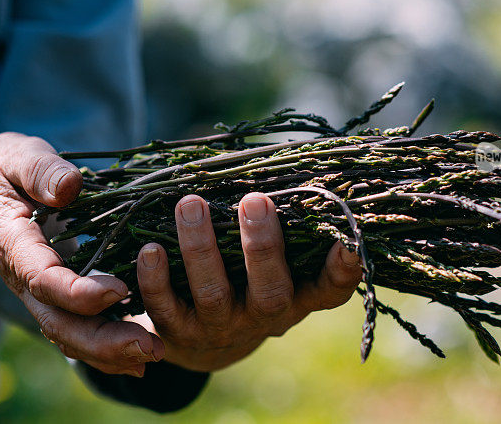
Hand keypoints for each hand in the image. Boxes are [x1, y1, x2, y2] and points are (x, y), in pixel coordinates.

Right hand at [0, 133, 163, 376]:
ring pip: (68, 335)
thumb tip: (70, 186)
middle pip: (57, 322)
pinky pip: (77, 330)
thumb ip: (42, 171)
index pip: (42, 279)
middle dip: (103, 339)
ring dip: (110, 351)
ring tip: (154, 353)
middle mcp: (22, 277)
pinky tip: (140, 357)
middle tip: (149, 346)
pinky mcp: (56, 296)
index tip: (120, 291)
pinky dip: (105, 348)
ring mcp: (38, 293)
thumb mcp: (22, 157)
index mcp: (13, 243)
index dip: (79, 292)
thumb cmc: (12, 168)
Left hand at [135, 192, 361, 371]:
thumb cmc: (249, 279)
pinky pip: (165, 309)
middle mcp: (265, 317)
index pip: (330, 290)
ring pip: (213, 294)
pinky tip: (150, 249)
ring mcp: (222, 328)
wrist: (207, 340)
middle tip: (254, 200)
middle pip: (271, 291)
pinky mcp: (180, 334)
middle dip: (262, 246)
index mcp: (298, 297)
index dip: (343, 270)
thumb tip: (285, 161)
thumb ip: (282, 224)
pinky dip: (156, 279)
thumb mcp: (276, 262)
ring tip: (190, 204)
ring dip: (201, 249)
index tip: (349, 240)